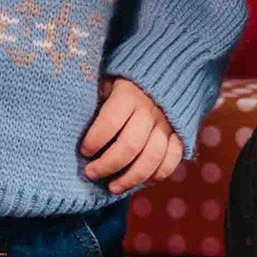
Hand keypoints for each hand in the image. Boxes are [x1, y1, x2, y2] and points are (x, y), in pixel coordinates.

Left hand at [79, 78, 183, 192]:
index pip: (110, 122)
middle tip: (91, 173)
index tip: (83, 151)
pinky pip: (172, 160)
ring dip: (130, 178)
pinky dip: (157, 175)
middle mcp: (150, 110)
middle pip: (130, 146)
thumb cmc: (123, 80)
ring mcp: (167, 123)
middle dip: (107, 165)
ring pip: (152, 158)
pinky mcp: (180, 134)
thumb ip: (97, 101)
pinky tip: (139, 182)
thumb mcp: (107, 81)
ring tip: (112, 187)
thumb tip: (77, 129)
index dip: (94, 141)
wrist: (164, 70)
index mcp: (128, 94)